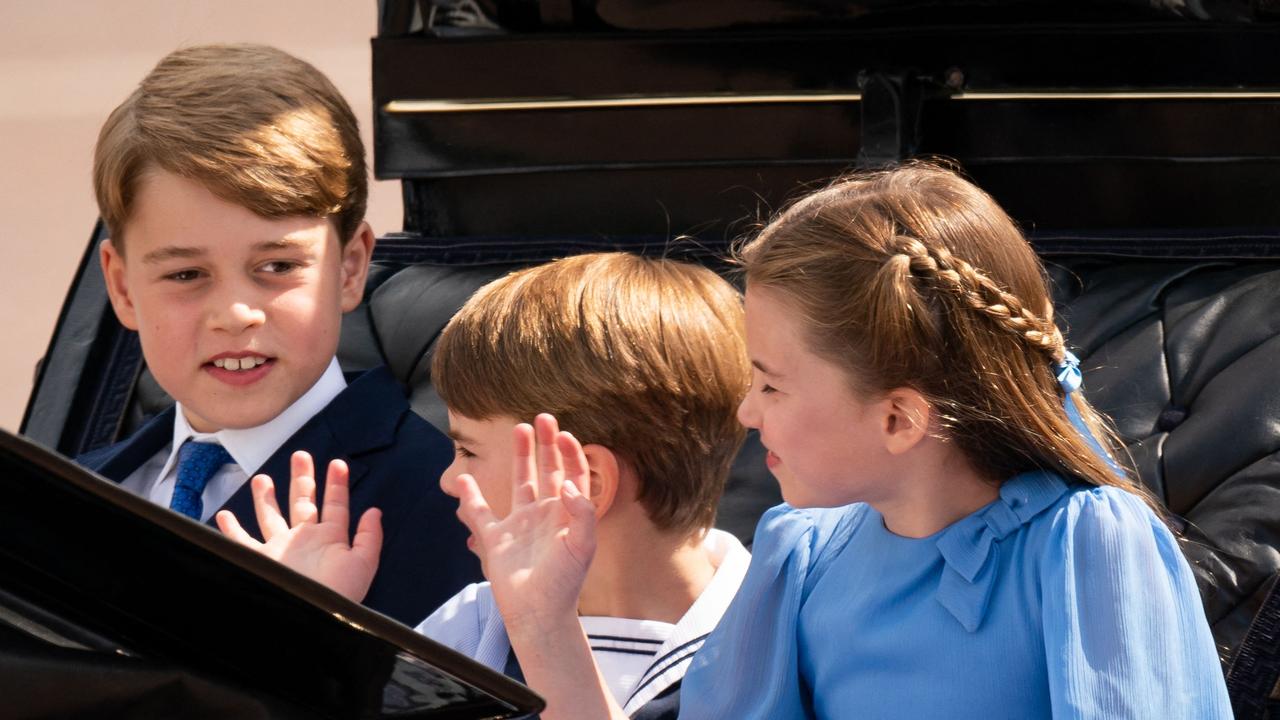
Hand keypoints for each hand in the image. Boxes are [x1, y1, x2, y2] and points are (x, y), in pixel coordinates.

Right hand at [216, 451, 381, 602]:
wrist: (310, 619)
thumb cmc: (338, 596)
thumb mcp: (362, 564)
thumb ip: (369, 536)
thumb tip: (374, 511)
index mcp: (330, 539)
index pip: (336, 505)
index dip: (337, 484)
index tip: (338, 464)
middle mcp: (304, 541)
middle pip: (302, 502)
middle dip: (302, 479)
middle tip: (300, 456)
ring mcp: (281, 550)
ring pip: (271, 517)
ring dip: (267, 497)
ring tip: (262, 478)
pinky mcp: (260, 561)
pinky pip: (242, 542)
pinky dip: (231, 530)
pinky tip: (225, 516)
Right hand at [454, 414, 597, 626]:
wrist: (538, 613)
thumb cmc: (564, 582)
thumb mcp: (583, 546)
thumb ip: (582, 513)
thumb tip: (569, 484)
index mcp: (568, 514)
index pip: (573, 475)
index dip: (570, 454)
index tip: (564, 434)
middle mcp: (546, 514)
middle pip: (548, 470)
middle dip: (547, 444)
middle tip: (543, 417)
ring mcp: (521, 524)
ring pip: (520, 482)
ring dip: (520, 457)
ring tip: (520, 429)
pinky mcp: (497, 539)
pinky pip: (480, 513)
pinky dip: (471, 496)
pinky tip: (463, 478)